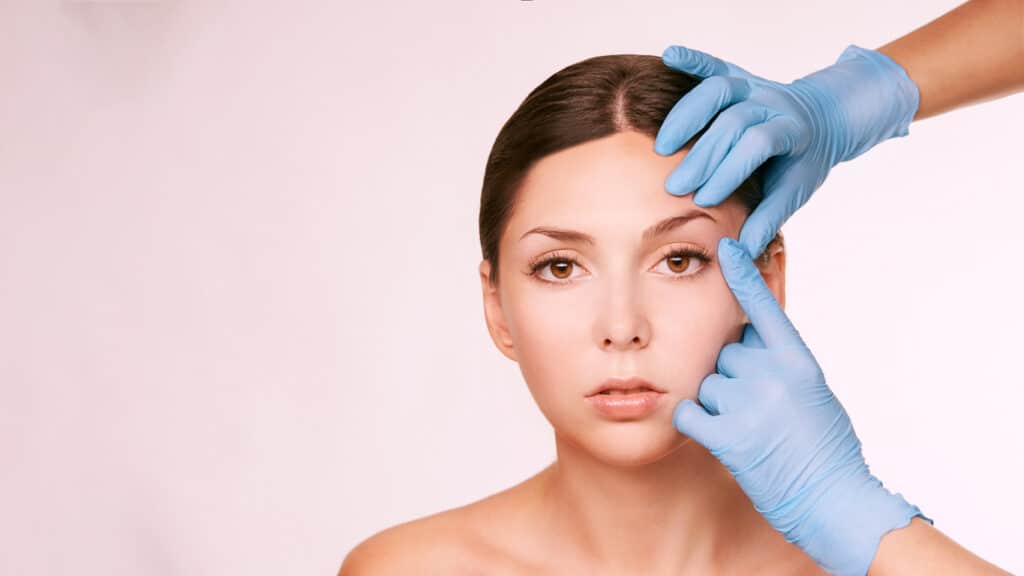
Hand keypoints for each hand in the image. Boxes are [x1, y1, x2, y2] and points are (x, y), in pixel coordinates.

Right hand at [654, 45, 919, 256]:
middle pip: (732, 122)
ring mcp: (754, 85)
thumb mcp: (795, 192)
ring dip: (687, 115)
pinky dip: (692, 58)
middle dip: (702, 156)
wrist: (823, 120)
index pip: (758, 144)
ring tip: (662, 147)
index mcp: (794, 129)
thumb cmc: (803, 161)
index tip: (704, 200)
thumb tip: (741, 252)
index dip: (730, 170)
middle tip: (674, 187)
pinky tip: (671, 55)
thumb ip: (769, 218)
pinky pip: (713, 64)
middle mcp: (774, 101)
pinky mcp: (738, 76)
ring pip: (718, 90)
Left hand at [673, 237, 931, 575]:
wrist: (833, 499)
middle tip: (759, 409)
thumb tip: (750, 331)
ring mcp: (748, 404)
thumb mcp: (812, 389)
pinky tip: (717, 436)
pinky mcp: (727, 436)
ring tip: (750, 430)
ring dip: (717, 404)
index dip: (742, 275)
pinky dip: (695, 423)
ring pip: (706, 383)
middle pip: (723, 352)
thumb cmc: (825, 446)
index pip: (764, 306)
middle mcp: (771, 374)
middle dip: (732, 375)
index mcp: (797, 360)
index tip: (726, 246)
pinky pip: (688, 412)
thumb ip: (780, 358)